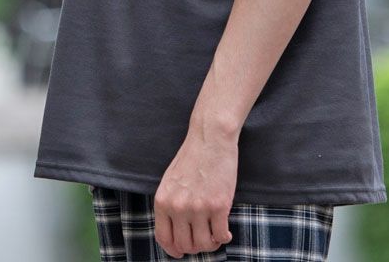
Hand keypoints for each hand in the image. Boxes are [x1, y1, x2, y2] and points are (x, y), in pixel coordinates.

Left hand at [153, 121, 238, 257]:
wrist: (211, 137)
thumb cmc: (192, 156)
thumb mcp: (171, 181)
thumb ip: (170, 204)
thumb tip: (175, 231)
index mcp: (163, 201)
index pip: (164, 238)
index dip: (173, 250)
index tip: (181, 251)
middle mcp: (178, 207)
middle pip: (185, 245)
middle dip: (195, 247)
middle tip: (203, 238)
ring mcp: (199, 207)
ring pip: (203, 244)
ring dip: (210, 244)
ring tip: (214, 234)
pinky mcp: (219, 205)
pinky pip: (221, 236)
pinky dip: (224, 237)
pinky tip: (225, 231)